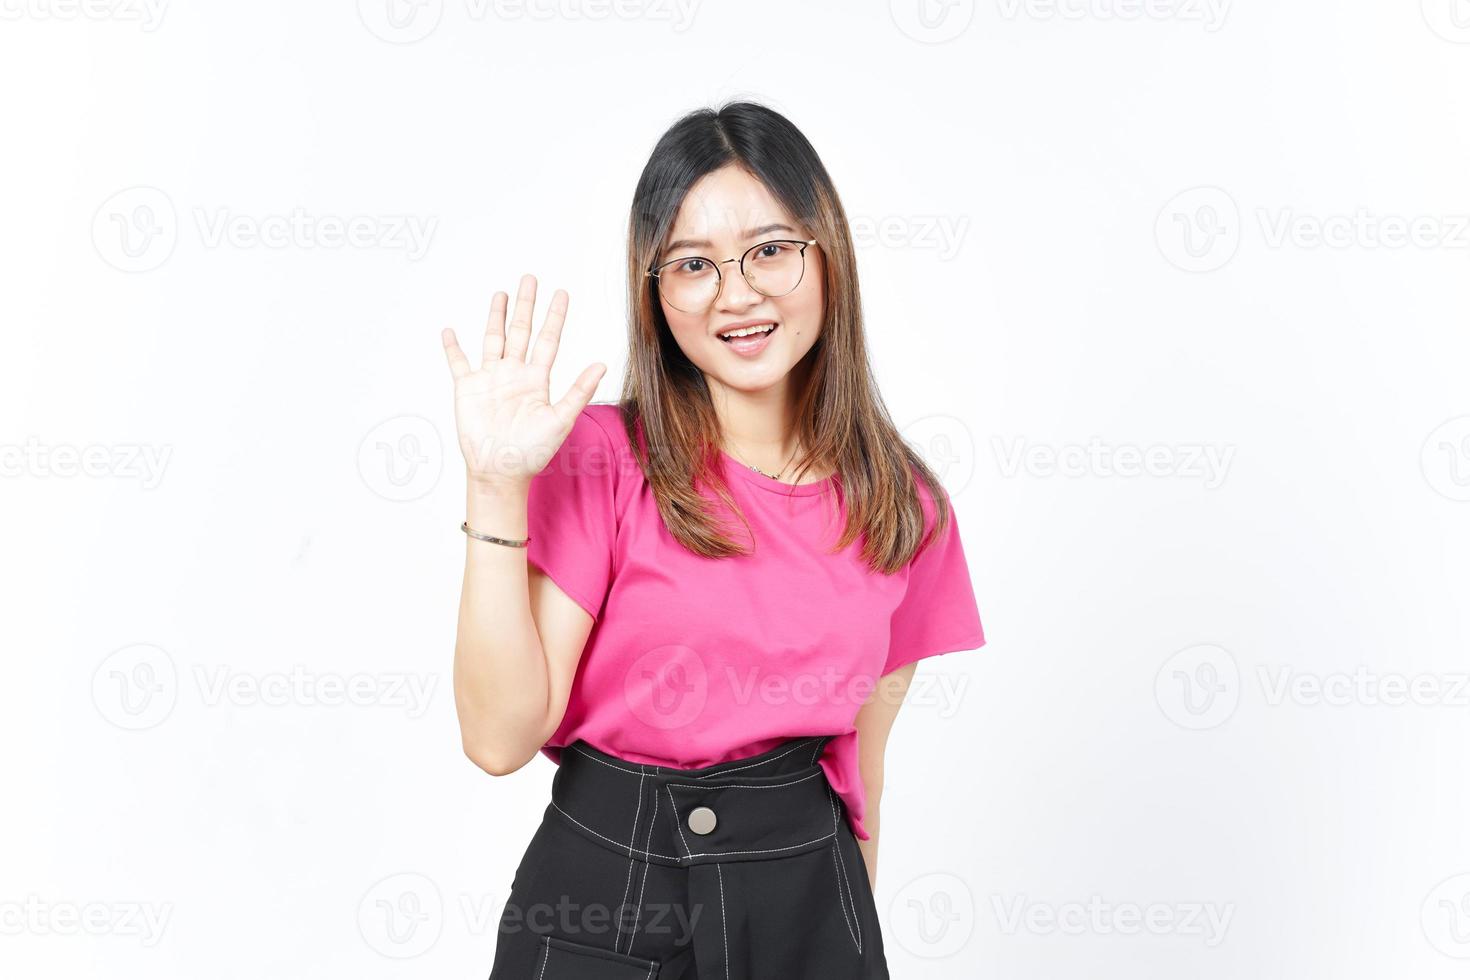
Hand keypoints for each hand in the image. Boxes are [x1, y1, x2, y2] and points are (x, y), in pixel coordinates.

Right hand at [441, 274, 606, 488]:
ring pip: (493, 339)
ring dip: (495, 316)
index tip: (562, 293)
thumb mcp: (560, 419)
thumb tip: (602, 364)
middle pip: (521, 330)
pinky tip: (450, 330)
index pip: (548, 340)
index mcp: (537, 379)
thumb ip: (579, 390)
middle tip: (531, 278)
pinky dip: (453, 347)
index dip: (555, 316)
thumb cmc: (532, 452)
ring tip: (500, 293)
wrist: (500, 471)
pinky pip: (458, 363)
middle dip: (526, 305)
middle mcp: (514, 374)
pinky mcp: (467, 388)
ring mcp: (490, 379)